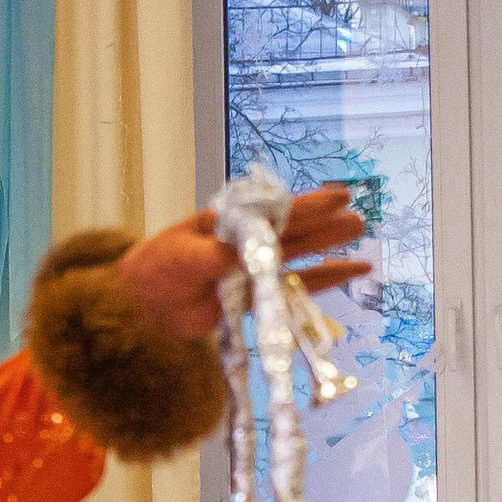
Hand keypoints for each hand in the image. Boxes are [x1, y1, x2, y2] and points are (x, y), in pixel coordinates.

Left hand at [112, 184, 370, 346]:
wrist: (140, 305)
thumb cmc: (155, 269)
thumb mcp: (181, 256)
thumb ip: (212, 257)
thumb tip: (240, 257)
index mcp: (229, 221)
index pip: (274, 212)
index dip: (308, 205)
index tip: (339, 196)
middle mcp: (245, 243)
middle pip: (293, 232)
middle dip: (326, 225)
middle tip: (359, 217)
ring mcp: (250, 270)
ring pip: (297, 259)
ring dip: (327, 253)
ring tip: (362, 244)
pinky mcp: (252, 299)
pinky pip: (291, 291)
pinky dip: (317, 286)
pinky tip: (344, 278)